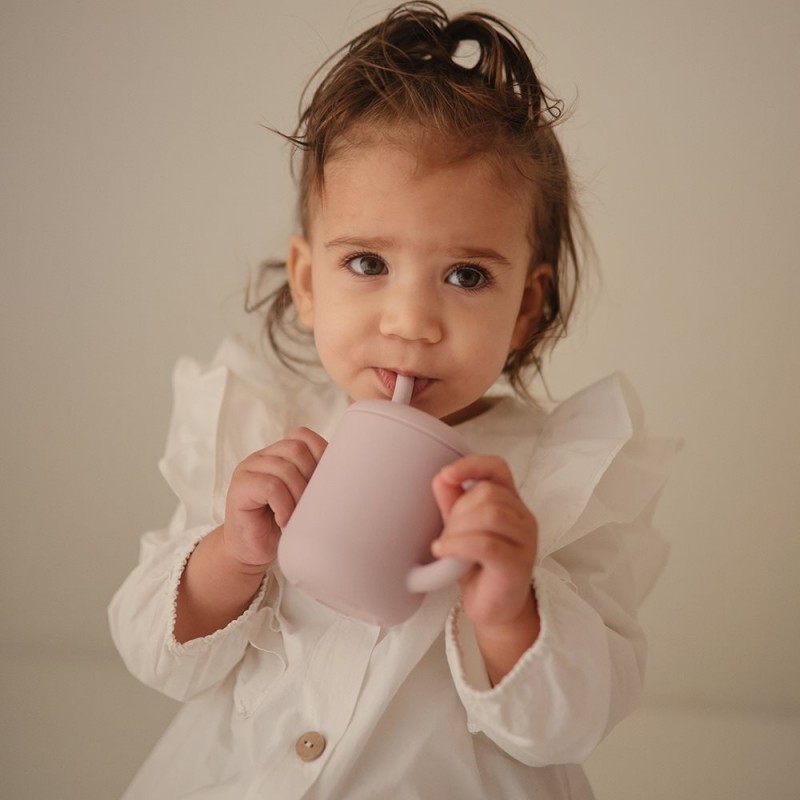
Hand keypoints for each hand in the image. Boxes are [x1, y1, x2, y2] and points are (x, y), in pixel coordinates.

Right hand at [223, 427, 326, 569]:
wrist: (251, 552)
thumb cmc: (280, 526)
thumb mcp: (303, 499)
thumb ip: (315, 481)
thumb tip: (348, 474)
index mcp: (278, 454)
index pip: (302, 436)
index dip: (320, 453)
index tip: (327, 481)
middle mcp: (262, 457)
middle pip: (296, 449)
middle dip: (311, 477)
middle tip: (311, 504)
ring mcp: (248, 470)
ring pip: (285, 468)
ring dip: (298, 495)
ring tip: (297, 516)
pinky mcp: (239, 488)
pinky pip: (270, 487)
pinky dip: (284, 505)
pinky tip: (284, 520)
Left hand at [431, 455, 539, 681]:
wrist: (493, 609)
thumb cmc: (478, 567)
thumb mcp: (461, 529)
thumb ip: (453, 502)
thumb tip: (441, 478)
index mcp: (510, 503)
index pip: (498, 468)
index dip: (472, 465)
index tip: (447, 474)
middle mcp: (523, 518)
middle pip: (489, 494)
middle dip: (459, 512)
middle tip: (447, 535)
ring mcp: (525, 541)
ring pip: (490, 515)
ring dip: (458, 530)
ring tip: (447, 547)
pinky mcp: (517, 565)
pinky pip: (487, 543)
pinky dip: (459, 545)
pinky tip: (445, 552)